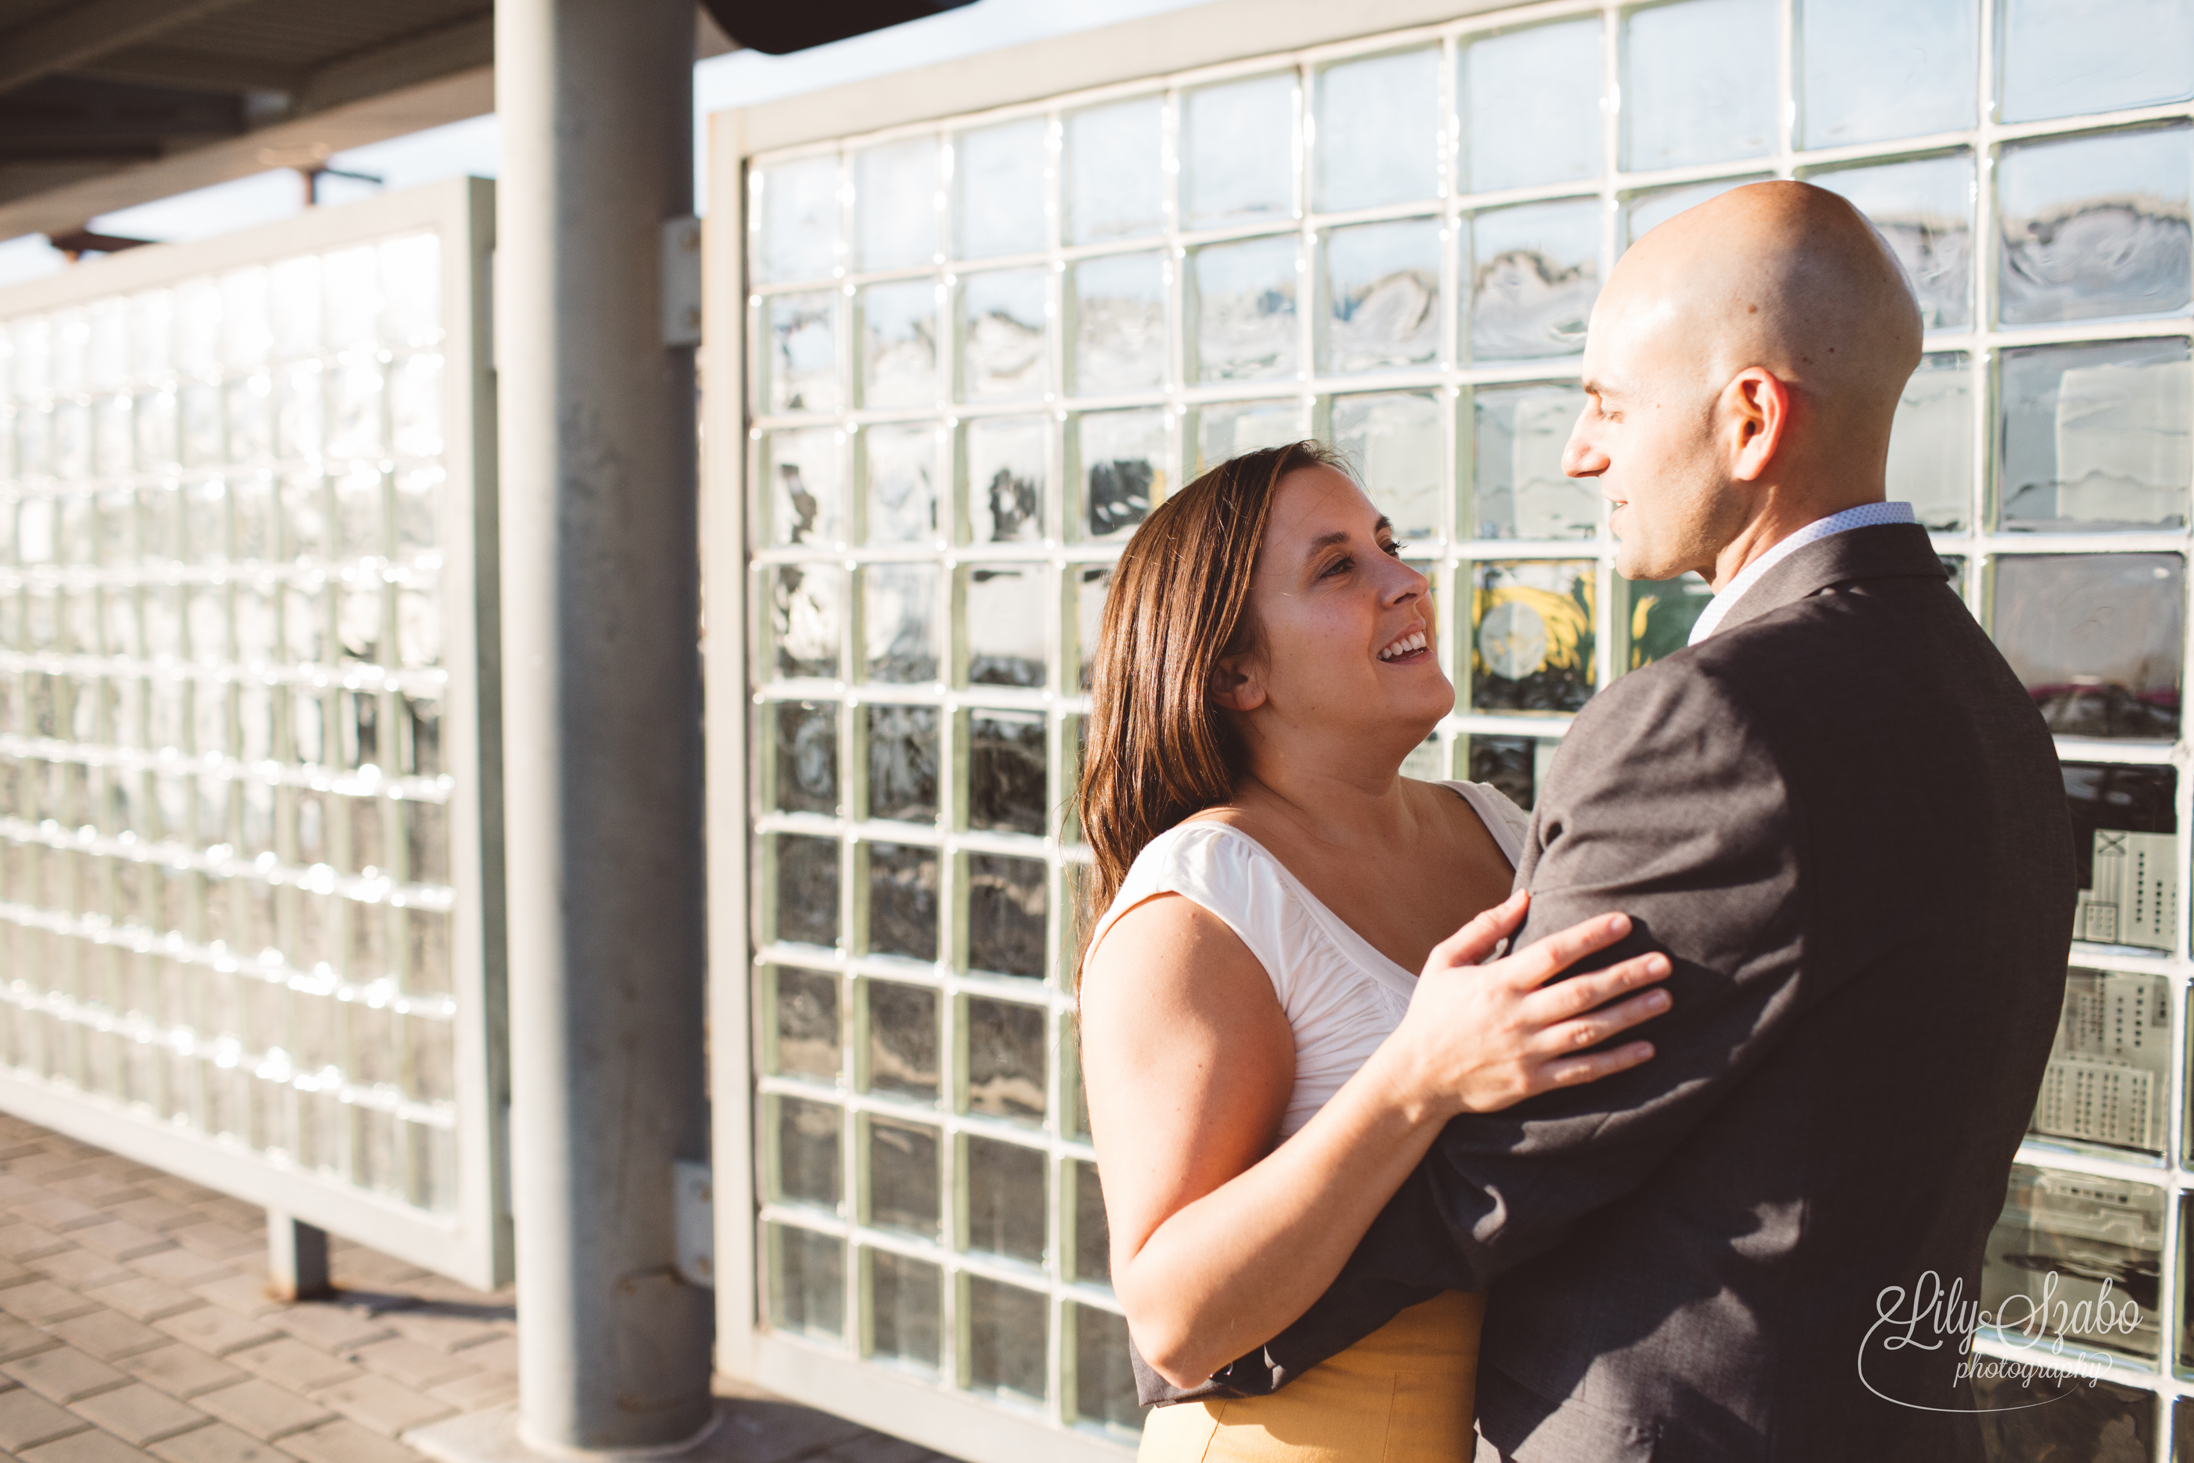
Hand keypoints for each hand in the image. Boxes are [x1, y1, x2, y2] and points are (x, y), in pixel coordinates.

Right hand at [1384, 892, 1669, 1118]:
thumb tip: (1525, 896)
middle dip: (1625, 976)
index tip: (1623, 923)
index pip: (1553, 953)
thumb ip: (1485, 928)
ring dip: (1630, 1015)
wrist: (1416, 1078)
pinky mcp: (1533, 1083)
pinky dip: (1616, 1061)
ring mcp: (1527, 1052)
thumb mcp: (1445, 960)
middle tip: (1663, 963)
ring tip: (1663, 998)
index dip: (1590, 937)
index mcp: (1497, 982)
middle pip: (1582, 992)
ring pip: (1589, 1031)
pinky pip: (1582, 1071)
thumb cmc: (1431, 1013)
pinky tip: (1646, 1048)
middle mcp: (1516, 1016)